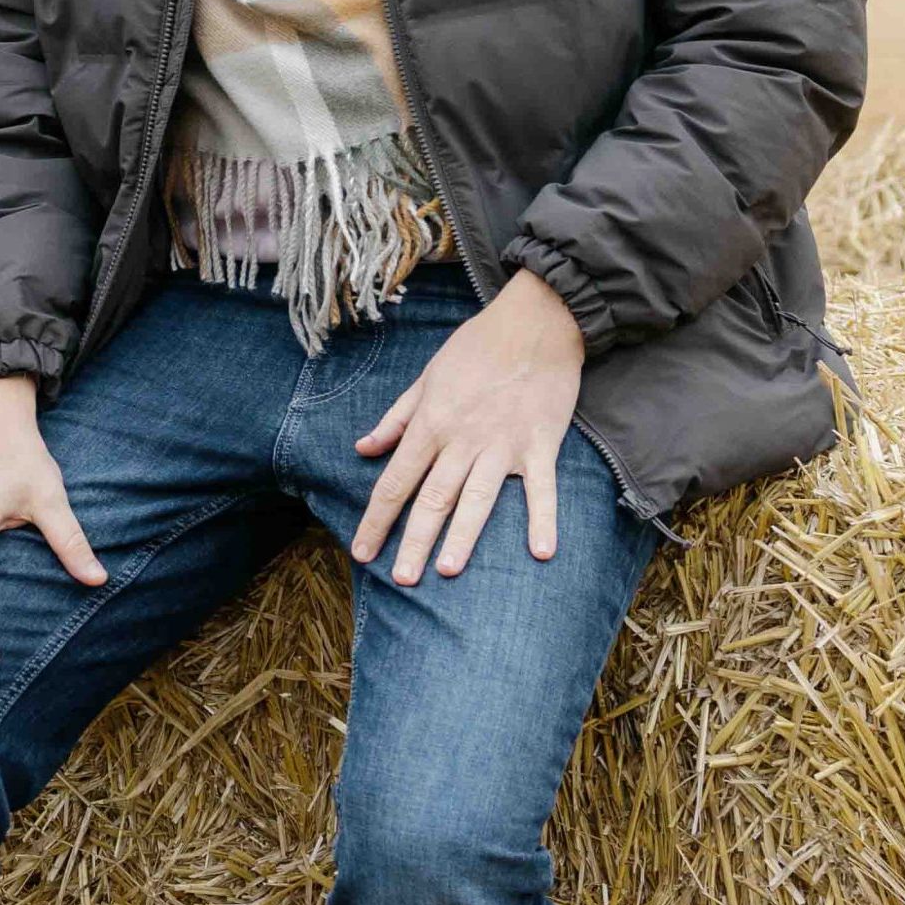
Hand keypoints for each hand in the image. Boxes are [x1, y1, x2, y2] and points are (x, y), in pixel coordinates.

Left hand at [351, 269, 582, 585]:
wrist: (533, 324)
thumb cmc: (476, 349)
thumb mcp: (425, 378)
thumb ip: (395, 418)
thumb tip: (364, 448)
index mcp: (429, 425)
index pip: (395, 481)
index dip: (376, 519)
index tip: (361, 552)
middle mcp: (461, 440)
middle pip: (432, 499)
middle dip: (413, 542)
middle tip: (400, 580)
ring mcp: (503, 444)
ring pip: (477, 499)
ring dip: (463, 537)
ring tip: (447, 571)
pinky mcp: (541, 444)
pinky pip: (541, 489)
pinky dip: (543, 520)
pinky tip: (542, 552)